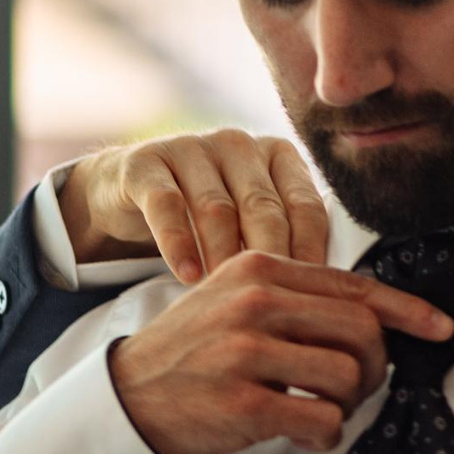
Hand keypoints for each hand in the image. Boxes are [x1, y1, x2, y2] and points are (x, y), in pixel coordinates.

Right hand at [62, 130, 329, 282]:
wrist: (127, 192)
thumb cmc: (203, 217)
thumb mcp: (248, 222)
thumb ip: (284, 242)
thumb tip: (325, 295)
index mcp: (276, 155)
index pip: (306, 205)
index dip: (311, 255)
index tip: (311, 300)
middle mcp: (237, 144)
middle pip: (264, 208)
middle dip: (270, 261)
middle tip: (272, 310)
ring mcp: (190, 148)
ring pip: (217, 208)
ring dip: (223, 258)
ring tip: (227, 299)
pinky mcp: (145, 163)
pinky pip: (166, 205)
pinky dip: (178, 244)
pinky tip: (188, 276)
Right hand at [107, 251, 450, 453]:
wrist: (127, 401)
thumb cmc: (194, 354)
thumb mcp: (236, 301)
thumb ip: (296, 297)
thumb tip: (377, 314)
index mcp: (260, 267)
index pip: (354, 286)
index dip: (407, 311)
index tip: (440, 328)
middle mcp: (255, 301)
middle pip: (364, 331)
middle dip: (374, 368)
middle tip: (352, 390)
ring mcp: (246, 351)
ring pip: (350, 376)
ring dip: (348, 405)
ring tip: (321, 412)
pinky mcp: (243, 402)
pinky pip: (323, 420)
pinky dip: (325, 436)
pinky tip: (303, 436)